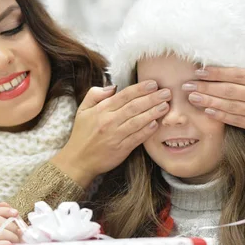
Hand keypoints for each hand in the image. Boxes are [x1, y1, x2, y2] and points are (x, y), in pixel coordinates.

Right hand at [0, 202, 21, 244]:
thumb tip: (2, 202)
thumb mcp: (19, 228)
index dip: (3, 210)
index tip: (16, 213)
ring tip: (16, 242)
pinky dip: (8, 243)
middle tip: (19, 233)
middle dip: (11, 225)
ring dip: (12, 236)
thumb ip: (11, 217)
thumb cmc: (21, 243)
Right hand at [51, 81, 170, 187]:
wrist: (78, 160)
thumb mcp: (82, 110)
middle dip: (152, 98)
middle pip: (134, 106)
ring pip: (138, 121)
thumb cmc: (81, 135)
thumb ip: (94, 94)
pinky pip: (137, 138)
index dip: (140, 89)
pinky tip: (156, 124)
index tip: (153, 84)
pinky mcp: (121, 149)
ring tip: (166, 106)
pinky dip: (147, 130)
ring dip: (153, 112)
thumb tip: (112, 87)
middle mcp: (109, 121)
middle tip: (166, 92)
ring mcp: (116, 136)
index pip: (124, 96)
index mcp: (101, 110)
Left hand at [186, 31, 244, 153]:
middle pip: (230, 90)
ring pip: (229, 106)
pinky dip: (220, 115)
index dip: (218, 72)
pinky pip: (235, 120)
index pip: (239, 74)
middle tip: (187, 85)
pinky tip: (206, 111)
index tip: (201, 71)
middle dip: (206, 87)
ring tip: (191, 98)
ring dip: (208, 101)